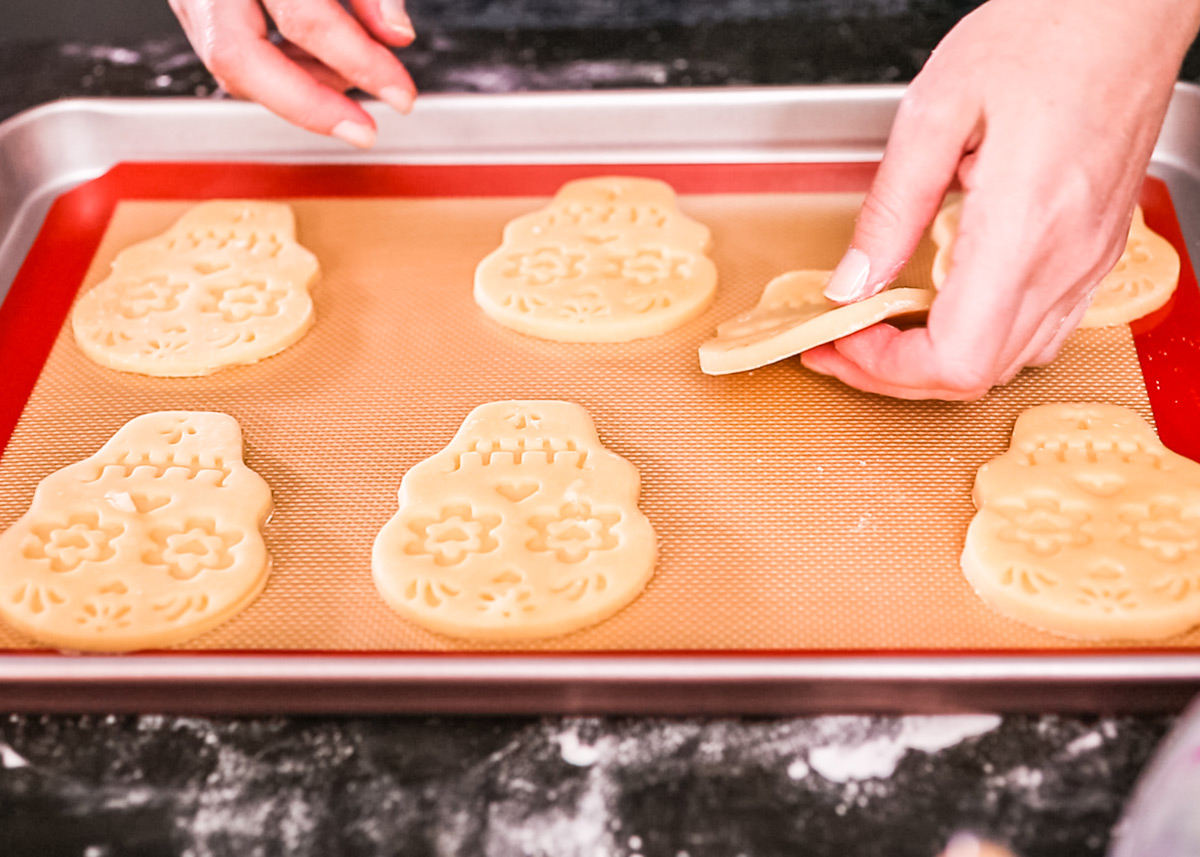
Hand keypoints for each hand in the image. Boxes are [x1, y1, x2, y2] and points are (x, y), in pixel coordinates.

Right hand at [170, 0, 417, 147]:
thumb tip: (397, 36)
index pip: (304, 17)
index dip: (360, 63)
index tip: (401, 94)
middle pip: (238, 59)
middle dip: (309, 106)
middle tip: (362, 130)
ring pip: (228, 66)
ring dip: (298, 84)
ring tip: (348, 68)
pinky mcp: (187, 0)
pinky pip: (229, 53)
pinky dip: (280, 67)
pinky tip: (317, 57)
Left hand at [804, 0, 1199, 399]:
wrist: (1126, 8)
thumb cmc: (1045, 34)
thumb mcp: (935, 111)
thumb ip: (889, 209)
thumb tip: (852, 281)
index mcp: (1022, 226)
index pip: (955, 358)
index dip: (887, 369)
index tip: (843, 338)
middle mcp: (1065, 258)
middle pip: (976, 375)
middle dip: (895, 374)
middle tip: (843, 342)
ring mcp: (1088, 261)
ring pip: (1010, 362)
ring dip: (938, 361)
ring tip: (883, 329)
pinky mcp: (1096, 251)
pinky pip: (1041, 329)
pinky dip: (982, 337)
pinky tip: (945, 305)